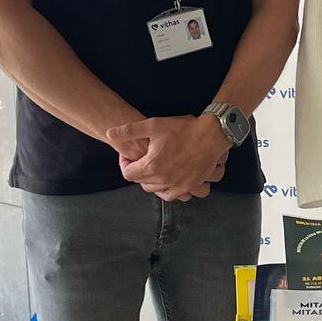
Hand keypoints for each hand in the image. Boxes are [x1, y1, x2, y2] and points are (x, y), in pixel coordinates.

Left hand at [109, 115, 227, 196]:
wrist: (211, 135)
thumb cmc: (182, 129)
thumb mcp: (153, 125)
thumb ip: (129, 131)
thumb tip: (109, 133)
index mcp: (151, 166)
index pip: (127, 173)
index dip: (124, 163)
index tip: (129, 154)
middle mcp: (163, 180)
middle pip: (141, 182)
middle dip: (138, 171)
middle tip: (142, 158)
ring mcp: (177, 185)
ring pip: (155, 190)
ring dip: (151, 181)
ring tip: (154, 167)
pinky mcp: (190, 186)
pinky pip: (172, 195)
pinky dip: (166, 189)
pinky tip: (167, 178)